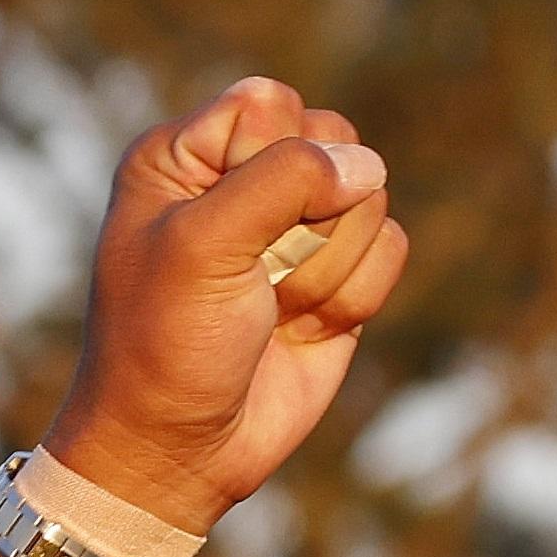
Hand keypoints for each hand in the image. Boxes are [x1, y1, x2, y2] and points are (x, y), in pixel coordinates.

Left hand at [38, 79, 408, 533]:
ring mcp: (295, 228)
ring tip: (272, 309)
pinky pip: (390, 248)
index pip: (270, 103)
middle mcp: (242, 181)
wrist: (179, 452)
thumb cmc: (166, 346)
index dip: (272, 160)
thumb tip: (364, 164)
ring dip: (327, 267)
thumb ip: (283, 179)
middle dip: (309, 218)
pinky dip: (354, 296)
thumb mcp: (203, 247)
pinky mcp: (338, 275)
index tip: (229, 228)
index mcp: (186, 157)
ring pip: (370, 197)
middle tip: (256, 276)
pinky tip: (304, 330)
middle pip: (334, 141)